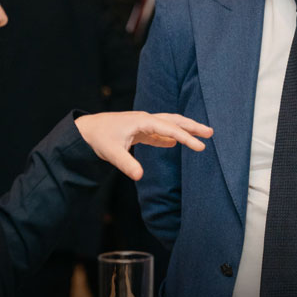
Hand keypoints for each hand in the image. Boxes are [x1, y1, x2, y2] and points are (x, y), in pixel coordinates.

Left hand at [74, 112, 212, 179]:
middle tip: (210, 133)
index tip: (201, 146)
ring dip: (184, 130)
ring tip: (201, 136)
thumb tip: (139, 177)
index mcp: (143, 121)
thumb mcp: (112, 153)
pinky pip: (159, 132)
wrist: (86, 130)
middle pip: (174, 120)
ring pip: (168, 125)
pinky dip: (169, 136)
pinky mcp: (139, 131)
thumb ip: (127, 164)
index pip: (170, 129)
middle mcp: (145, 119)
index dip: (186, 138)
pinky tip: (175, 143)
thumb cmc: (99, 138)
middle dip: (192, 126)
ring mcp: (143, 124)